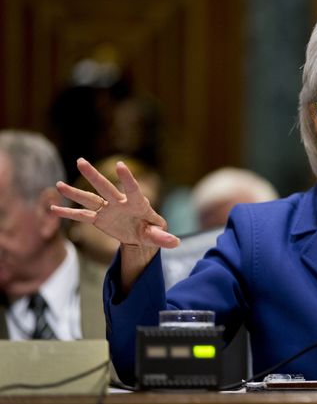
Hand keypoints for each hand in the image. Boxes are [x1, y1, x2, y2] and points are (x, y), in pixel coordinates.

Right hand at [51, 158, 179, 250]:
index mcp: (137, 204)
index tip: (120, 165)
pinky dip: (69, 213)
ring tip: (58, 184)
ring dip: (75, 192)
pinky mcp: (99, 218)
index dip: (128, 178)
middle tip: (80, 161)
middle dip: (93, 176)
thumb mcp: (157, 234)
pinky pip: (82, 216)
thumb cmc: (151, 230)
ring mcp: (107, 210)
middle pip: (105, 188)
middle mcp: (119, 203)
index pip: (133, 189)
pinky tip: (53, 209)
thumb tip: (176, 242)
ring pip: (90, 198)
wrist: (139, 234)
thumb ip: (163, 237)